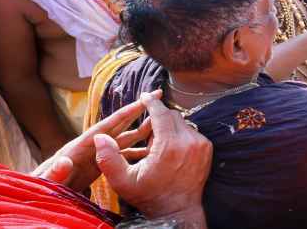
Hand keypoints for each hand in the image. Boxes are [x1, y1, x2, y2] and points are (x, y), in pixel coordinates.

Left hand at [32, 91, 156, 192]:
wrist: (38, 196)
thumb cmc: (40, 187)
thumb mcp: (45, 181)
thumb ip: (54, 171)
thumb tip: (64, 160)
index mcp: (78, 147)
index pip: (104, 128)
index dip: (122, 115)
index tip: (139, 103)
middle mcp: (89, 147)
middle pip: (116, 127)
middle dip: (135, 113)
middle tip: (155, 98)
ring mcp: (94, 156)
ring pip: (121, 141)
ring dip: (139, 132)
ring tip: (158, 125)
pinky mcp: (96, 167)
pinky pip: (119, 157)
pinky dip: (134, 153)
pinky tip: (148, 154)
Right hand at [95, 92, 212, 218]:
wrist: (177, 211)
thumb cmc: (149, 196)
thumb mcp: (123, 181)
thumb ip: (109, 159)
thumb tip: (100, 137)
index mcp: (168, 146)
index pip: (161, 112)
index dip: (151, 102)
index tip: (145, 95)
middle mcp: (188, 142)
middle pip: (172, 115)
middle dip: (159, 118)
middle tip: (148, 134)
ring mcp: (200, 145)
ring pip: (182, 122)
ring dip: (170, 127)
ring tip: (159, 145)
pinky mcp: (207, 149)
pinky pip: (191, 131)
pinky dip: (181, 135)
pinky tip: (171, 150)